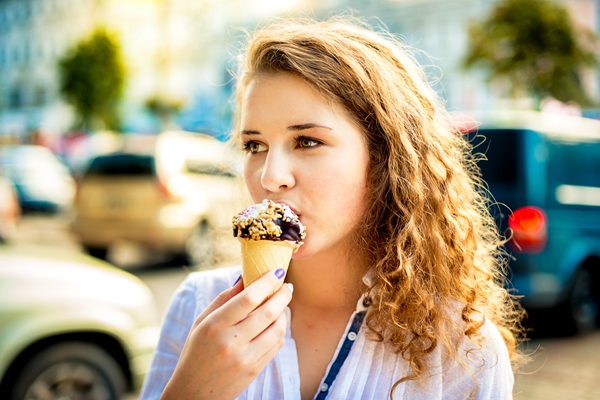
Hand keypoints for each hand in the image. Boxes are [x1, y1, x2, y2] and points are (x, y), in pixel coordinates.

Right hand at [160, 268, 292, 399]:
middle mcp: (231, 342)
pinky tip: (274, 324)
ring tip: (281, 305)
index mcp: (214, 326)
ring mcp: (245, 358)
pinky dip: (279, 331)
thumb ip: (224, 298)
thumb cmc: (196, 352)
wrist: (194, 393)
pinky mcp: (255, 370)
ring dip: (283, 313)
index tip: (276, 272)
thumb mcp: (201, 322)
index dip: (266, 282)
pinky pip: (276, 345)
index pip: (248, 298)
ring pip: (277, 329)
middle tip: (287, 287)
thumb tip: (245, 276)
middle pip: (267, 312)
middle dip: (282, 295)